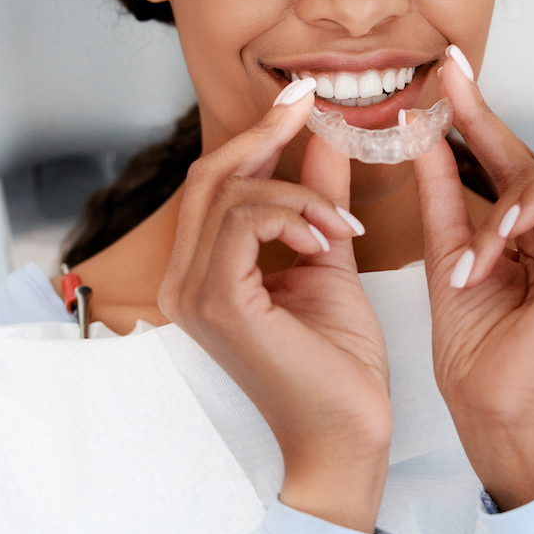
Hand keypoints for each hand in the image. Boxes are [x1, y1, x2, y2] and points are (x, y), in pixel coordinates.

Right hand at [158, 81, 391, 532]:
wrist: (348, 434)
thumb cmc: (338, 366)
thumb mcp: (329, 259)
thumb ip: (318, 200)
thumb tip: (324, 140)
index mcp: (204, 273)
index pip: (216, 184)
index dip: (257, 134)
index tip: (302, 99)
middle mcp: (185, 281)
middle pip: (210, 176)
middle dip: (266, 134)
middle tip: (312, 106)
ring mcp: (195, 293)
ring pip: (231, 193)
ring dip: (298, 192)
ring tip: (340, 226)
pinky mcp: (218, 304)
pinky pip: (245, 221)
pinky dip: (294, 214)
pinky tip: (328, 240)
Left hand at [412, 47, 533, 509]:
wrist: (493, 401)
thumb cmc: (475, 345)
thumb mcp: (448, 249)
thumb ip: (442, 189)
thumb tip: (424, 131)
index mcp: (528, 231)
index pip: (501, 161)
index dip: (474, 115)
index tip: (445, 71)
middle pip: (527, 157)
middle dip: (481, 119)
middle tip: (446, 79)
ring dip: (506, 204)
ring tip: (480, 254)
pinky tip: (509, 234)